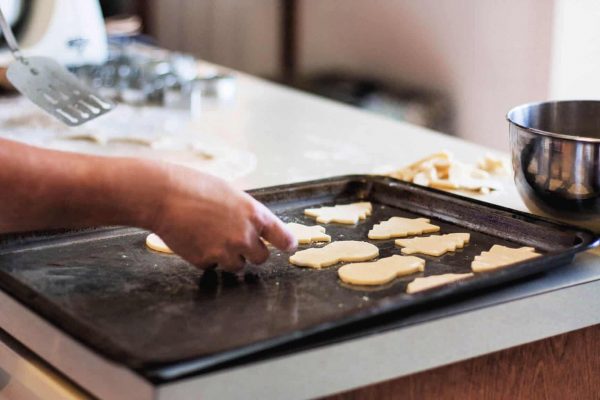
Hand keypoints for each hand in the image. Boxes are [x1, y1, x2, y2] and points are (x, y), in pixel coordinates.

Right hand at [151, 164, 296, 270]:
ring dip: (229, 257)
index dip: (287, 243)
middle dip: (251, 252)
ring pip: (237, 266)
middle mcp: (245, 236)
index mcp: (255, 214)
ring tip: (211, 237)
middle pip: (261, 258)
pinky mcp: (205, 261)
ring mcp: (225, 251)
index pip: (283, 237)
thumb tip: (253, 226)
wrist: (163, 195)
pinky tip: (194, 239)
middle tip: (237, 241)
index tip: (288, 246)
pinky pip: (212, 265)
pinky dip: (206, 257)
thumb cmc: (194, 186)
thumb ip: (245, 212)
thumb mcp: (230, 193)